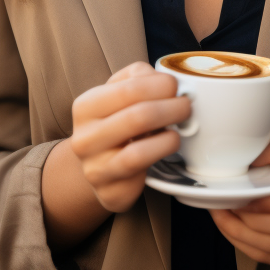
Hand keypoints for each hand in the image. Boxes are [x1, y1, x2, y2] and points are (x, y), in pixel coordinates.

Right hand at [69, 61, 190, 213]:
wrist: (98, 162)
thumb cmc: (114, 120)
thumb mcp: (118, 90)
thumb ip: (138, 76)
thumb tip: (164, 78)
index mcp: (85, 107)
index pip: (127, 90)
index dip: (158, 85)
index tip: (175, 85)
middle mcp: (84, 139)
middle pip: (137, 119)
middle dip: (171, 109)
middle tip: (186, 106)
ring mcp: (95, 170)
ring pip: (138, 153)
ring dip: (169, 138)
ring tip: (179, 130)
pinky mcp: (110, 193)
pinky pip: (141, 176)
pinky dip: (159, 158)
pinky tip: (167, 147)